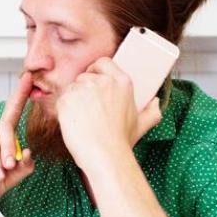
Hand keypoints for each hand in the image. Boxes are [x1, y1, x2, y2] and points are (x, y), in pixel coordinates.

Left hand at [57, 57, 161, 171]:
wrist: (105, 154)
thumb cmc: (122, 141)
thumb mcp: (142, 124)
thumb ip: (152, 111)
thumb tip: (155, 102)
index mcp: (122, 82)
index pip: (103, 62)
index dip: (95, 69)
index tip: (92, 78)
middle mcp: (103, 81)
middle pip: (84, 76)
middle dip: (82, 89)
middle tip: (86, 108)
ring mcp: (83, 89)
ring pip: (71, 88)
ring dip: (73, 100)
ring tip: (82, 119)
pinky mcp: (67, 99)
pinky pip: (61, 100)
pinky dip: (64, 110)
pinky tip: (73, 123)